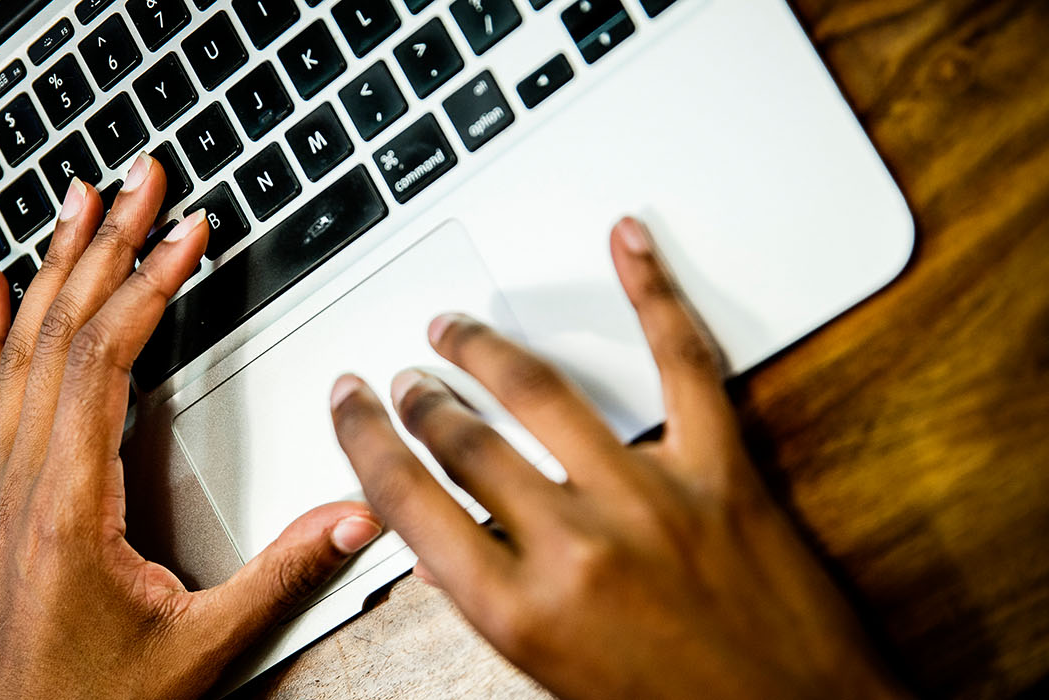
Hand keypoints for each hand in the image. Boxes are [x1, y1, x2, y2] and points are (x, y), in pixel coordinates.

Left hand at [0, 155, 382, 698]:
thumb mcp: (204, 646)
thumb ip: (281, 576)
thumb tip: (352, 517)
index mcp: (70, 506)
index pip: (106, 363)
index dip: (149, 286)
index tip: (186, 234)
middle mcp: (24, 481)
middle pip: (60, 333)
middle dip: (104, 247)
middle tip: (139, 180)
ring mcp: (0, 485)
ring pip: (17, 351)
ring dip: (50, 269)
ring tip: (76, 203)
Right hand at [329, 218, 907, 698]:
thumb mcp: (549, 672)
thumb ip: (495, 599)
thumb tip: (446, 544)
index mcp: (522, 611)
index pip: (408, 502)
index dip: (364, 441)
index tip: (351, 405)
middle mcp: (577, 549)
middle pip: (466, 441)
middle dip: (422, 399)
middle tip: (409, 380)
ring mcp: (651, 501)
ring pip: (543, 393)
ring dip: (485, 350)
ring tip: (456, 329)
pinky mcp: (721, 472)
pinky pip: (683, 362)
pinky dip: (652, 293)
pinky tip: (626, 243)